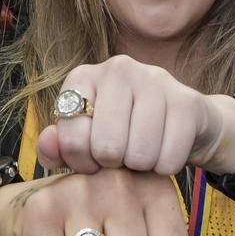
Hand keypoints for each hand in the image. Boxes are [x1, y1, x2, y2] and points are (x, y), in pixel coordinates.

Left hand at [36, 55, 234, 177]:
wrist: (184, 122)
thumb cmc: (125, 133)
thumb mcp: (87, 139)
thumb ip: (60, 146)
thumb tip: (48, 143)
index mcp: (85, 76)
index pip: (70, 136)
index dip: (81, 162)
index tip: (93, 158)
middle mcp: (118, 68)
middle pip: (106, 147)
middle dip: (114, 164)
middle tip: (121, 156)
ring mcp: (155, 79)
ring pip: (139, 154)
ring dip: (142, 167)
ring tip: (143, 151)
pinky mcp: (186, 100)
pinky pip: (169, 157)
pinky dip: (166, 167)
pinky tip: (165, 150)